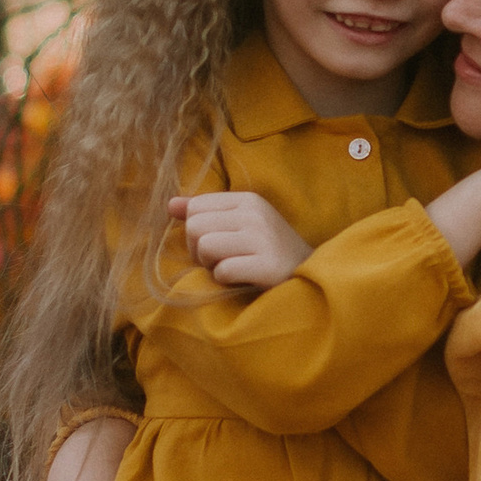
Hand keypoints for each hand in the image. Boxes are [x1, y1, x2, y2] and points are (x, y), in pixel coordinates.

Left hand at [172, 189, 309, 289]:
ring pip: (205, 246)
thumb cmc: (270, 252)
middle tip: (221, 261)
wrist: (310, 276)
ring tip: (231, 269)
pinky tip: (242, 280)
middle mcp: (255, 214)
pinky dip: (225, 281)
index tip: (217, 244)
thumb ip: (207, 213)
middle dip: (199, 250)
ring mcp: (262, 238)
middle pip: (195, 226)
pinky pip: (222, 271)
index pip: (195, 207)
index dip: (196, 231)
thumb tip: (170, 204)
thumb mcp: (241, 224)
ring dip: (210, 266)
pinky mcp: (266, 265)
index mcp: (248, 200)